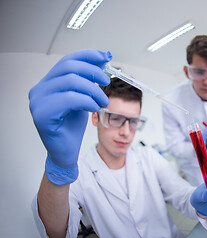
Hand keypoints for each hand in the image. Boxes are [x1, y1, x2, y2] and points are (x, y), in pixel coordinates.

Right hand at [29, 49, 111, 184]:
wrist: (66, 151)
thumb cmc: (72, 126)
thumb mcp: (83, 98)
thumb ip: (88, 80)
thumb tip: (102, 59)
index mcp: (48, 83)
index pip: (67, 60)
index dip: (88, 55)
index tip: (105, 57)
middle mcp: (39, 89)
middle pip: (68, 67)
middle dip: (93, 72)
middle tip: (107, 82)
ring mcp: (38, 101)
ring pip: (70, 81)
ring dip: (93, 90)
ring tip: (102, 101)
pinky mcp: (42, 114)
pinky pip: (69, 99)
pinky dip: (87, 101)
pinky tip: (93, 107)